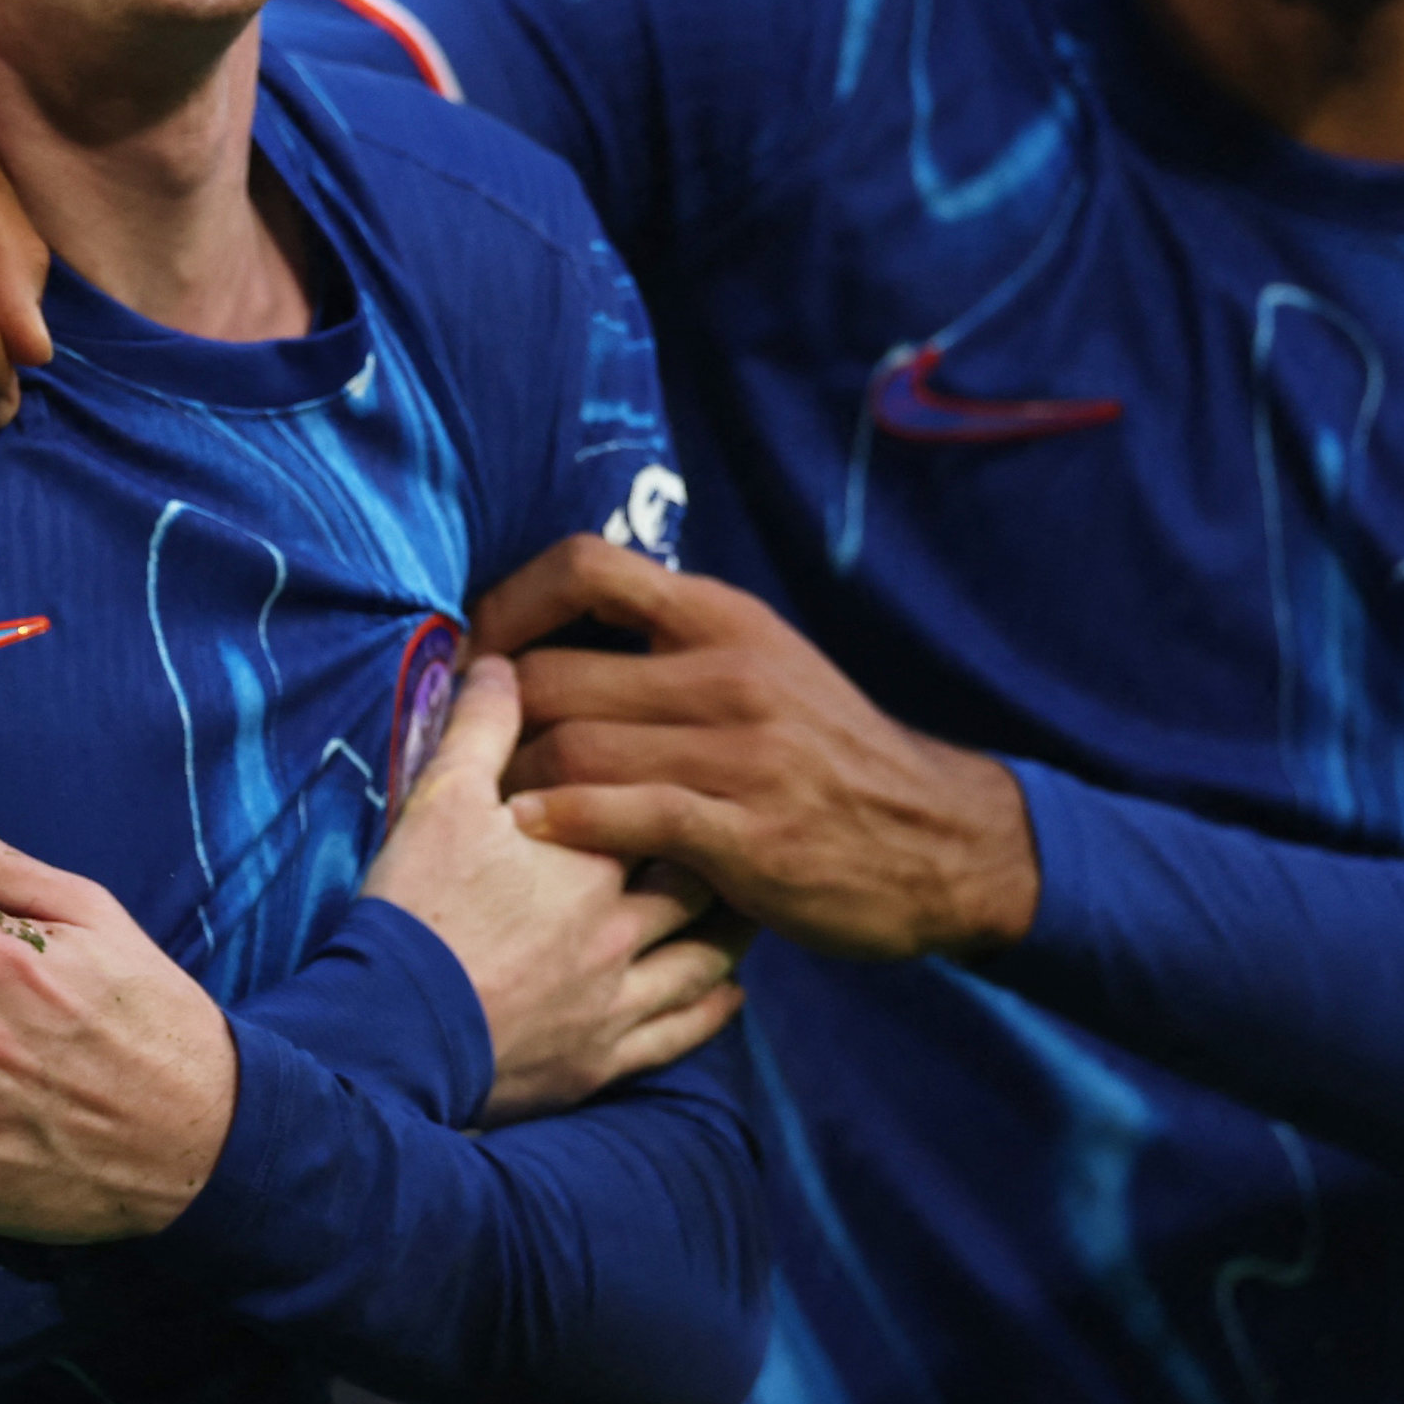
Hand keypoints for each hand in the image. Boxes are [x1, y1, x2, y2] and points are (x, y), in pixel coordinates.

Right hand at [363, 657, 748, 1121]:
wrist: (392, 1035)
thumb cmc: (418, 912)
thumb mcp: (440, 802)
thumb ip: (480, 728)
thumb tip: (502, 662)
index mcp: (590, 862)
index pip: (663, 812)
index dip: (687, 789)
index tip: (708, 768)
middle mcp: (620, 932)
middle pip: (697, 889)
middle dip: (723, 860)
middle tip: (742, 836)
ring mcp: (615, 1004)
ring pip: (702, 964)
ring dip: (731, 936)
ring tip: (749, 910)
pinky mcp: (598, 1063)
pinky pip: (677, 1036)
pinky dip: (712, 1012)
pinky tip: (729, 995)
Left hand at [475, 537, 1039, 962]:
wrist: (943, 837)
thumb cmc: (832, 756)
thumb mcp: (768, 666)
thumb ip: (678, 646)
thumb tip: (563, 633)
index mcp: (726, 619)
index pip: (589, 566)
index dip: (509, 602)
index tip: (474, 651)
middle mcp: (730, 673)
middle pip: (556, 673)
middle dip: (488, 717)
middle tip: (460, 753)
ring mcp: (743, 754)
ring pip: (577, 747)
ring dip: (513, 782)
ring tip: (485, 808)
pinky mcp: (752, 834)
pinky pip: (633, 813)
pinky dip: (568, 822)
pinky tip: (532, 834)